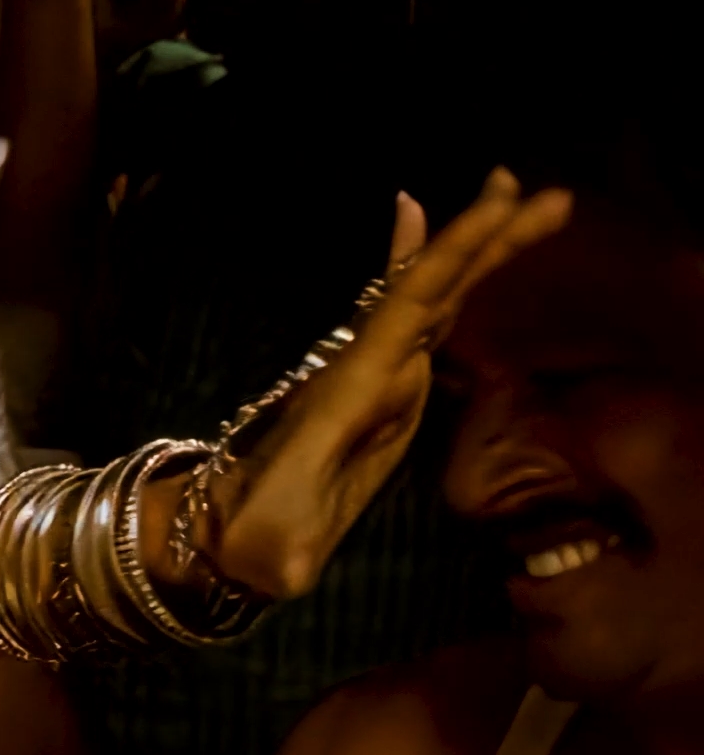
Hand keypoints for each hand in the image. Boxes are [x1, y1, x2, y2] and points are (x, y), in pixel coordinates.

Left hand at [208, 174, 569, 598]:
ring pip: (431, 297)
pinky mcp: (380, 391)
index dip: (441, 259)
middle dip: (479, 239)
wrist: (221, 530)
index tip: (481, 205)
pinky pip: (415, 320)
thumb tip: (279, 569)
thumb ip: (276, 554)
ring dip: (477, 248)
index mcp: (346, 395)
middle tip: (532, 185)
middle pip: (426, 289)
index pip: (402, 312)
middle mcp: (360, 371)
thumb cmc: (250, 544)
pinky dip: (437, 276)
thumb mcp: (264, 551)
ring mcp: (371, 377)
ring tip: (528, 199)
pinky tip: (437, 229)